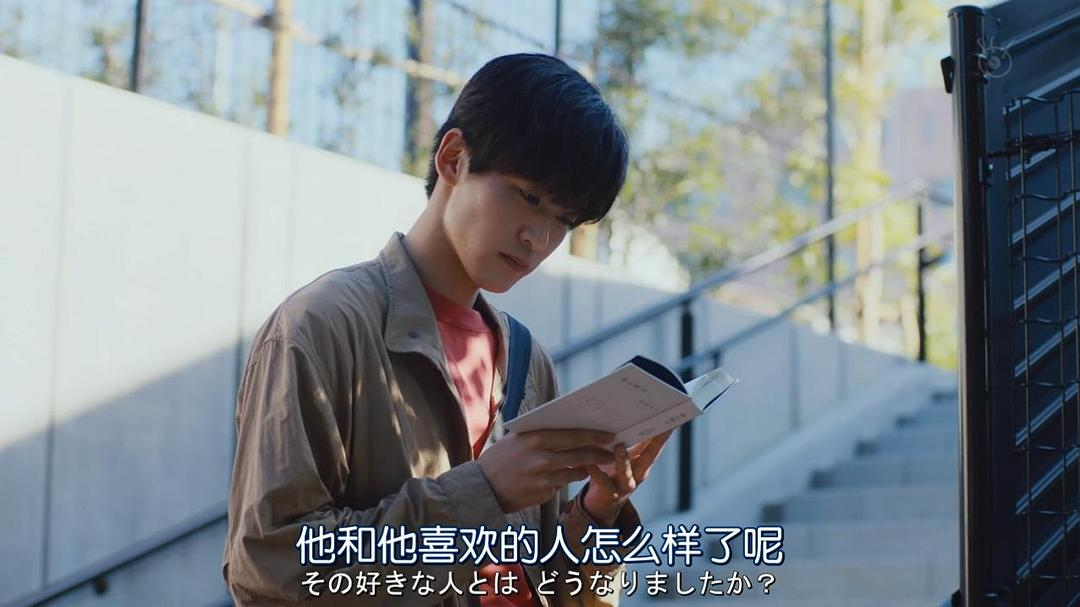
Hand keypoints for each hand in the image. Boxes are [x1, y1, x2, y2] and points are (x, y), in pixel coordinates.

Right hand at [477, 429, 614, 512]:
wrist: (482, 488)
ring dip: (586, 468)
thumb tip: (570, 426)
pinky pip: (562, 485)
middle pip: (581, 454)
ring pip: (576, 472)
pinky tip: (563, 476)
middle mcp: (542, 458)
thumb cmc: (500, 459)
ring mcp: (544, 479)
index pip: (574, 435)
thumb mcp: (517, 439)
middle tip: (611, 453)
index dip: (595, 436)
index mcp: (536, 439)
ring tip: (591, 464)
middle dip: (599, 454)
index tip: (609, 435)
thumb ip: (542, 433)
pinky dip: (564, 480)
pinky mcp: (544, 495)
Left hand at [581, 429, 674, 524]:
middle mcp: (638, 473)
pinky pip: (602, 482)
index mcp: (642, 462)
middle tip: (660, 428)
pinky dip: (595, 471)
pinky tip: (587, 464)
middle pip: (650, 457)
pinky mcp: (610, 494)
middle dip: (656, 443)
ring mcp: (626, 485)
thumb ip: (627, 443)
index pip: (655, 445)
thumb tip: (626, 417)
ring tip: (619, 447)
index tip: (671, 421)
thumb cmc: (611, 474)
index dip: (663, 434)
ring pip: (626, 473)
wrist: (602, 506)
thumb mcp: (622, 458)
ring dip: (623, 460)